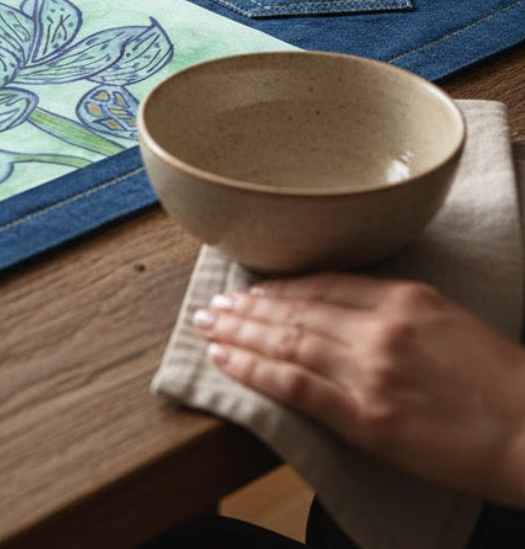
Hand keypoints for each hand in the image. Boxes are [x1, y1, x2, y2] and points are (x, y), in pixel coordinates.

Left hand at [193, 272, 524, 505]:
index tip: (250, 291)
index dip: (279, 289)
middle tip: (211, 304)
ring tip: (207, 327)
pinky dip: (253, 370)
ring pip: (285, 342)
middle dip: (246, 307)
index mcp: (402, 298)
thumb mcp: (448, 317)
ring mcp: (369, 370)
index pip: (321, 285)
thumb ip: (394, 307)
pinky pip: (294, 385)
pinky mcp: (366, 416)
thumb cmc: (500, 380)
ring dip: (239, 333)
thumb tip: (345, 304)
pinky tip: (225, 360)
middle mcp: (379, 327)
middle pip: (295, 310)